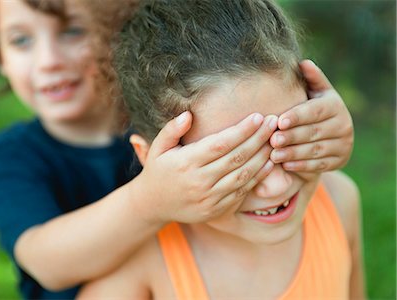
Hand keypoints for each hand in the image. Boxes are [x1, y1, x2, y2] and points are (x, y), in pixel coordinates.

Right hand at [131, 112, 277, 223]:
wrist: (154, 205)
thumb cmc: (158, 170)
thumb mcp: (157, 148)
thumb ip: (171, 130)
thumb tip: (189, 115)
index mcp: (186, 163)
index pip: (221, 144)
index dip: (242, 130)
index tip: (258, 116)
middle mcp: (199, 181)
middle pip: (237, 157)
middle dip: (259, 138)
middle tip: (274, 122)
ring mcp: (209, 198)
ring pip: (243, 175)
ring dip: (263, 157)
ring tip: (276, 140)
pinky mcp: (217, 210)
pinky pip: (242, 192)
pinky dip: (258, 177)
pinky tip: (269, 163)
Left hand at [269, 59, 353, 171]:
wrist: (331, 133)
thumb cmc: (313, 107)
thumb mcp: (314, 92)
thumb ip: (310, 79)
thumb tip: (303, 62)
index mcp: (335, 105)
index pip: (315, 111)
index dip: (297, 116)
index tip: (280, 121)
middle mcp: (343, 125)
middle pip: (313, 132)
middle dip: (291, 136)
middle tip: (272, 140)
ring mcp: (343, 145)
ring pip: (315, 150)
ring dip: (293, 153)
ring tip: (274, 155)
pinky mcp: (339, 161)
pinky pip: (319, 165)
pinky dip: (302, 166)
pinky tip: (285, 165)